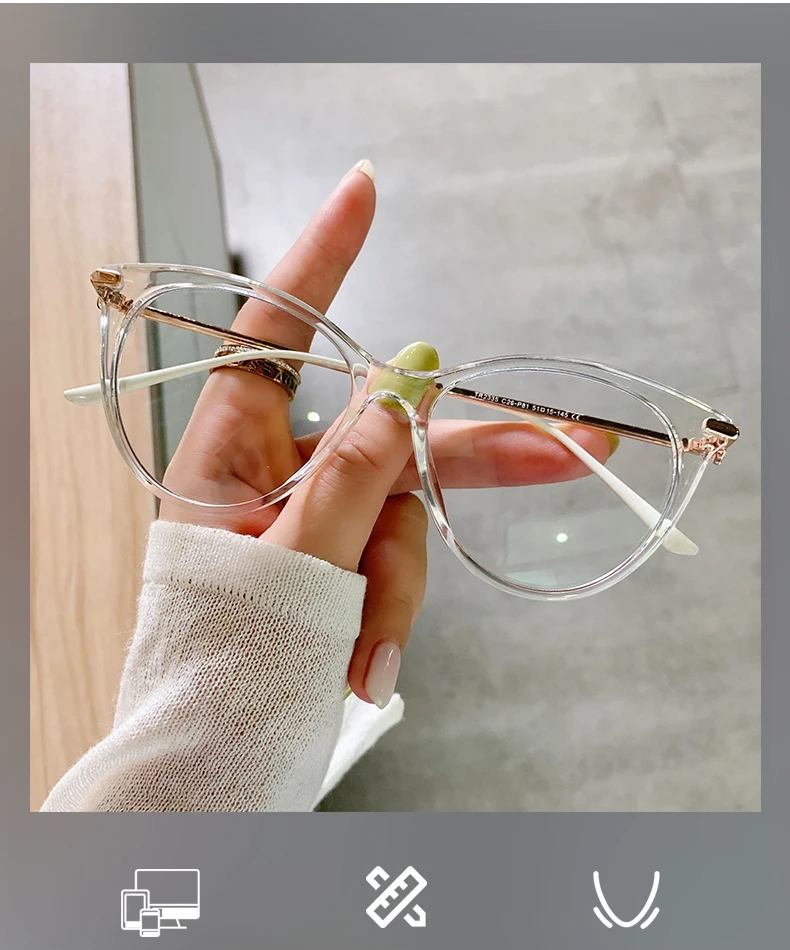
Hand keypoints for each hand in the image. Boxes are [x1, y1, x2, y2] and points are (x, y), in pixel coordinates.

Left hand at [159, 161, 611, 705]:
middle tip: (572, 448)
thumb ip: (357, 468)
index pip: (280, 330)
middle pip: (388, 435)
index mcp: (232, 447)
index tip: (363, 190)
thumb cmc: (228, 654)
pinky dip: (387, 608)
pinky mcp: (337, 557)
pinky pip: (391, 561)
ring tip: (364, 650)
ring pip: (400, 515)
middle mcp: (275, 468)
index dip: (324, 259)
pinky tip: (363, 660)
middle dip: (471, 455)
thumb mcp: (298, 558)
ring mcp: (311, 515)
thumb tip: (404, 376)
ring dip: (395, 584)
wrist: (214, 751)